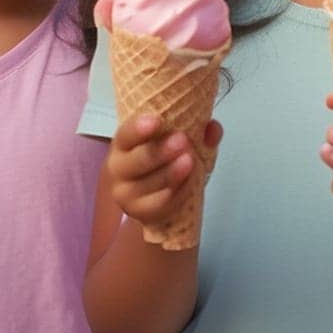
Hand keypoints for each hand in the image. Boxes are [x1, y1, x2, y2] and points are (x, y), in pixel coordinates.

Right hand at [105, 114, 223, 228]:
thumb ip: (197, 132)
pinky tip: (191, 181)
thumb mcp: (178, 142)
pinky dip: (179, 191)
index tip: (156, 120)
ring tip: (190, 160)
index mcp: (123, 144)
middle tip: (182, 140)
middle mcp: (118, 168)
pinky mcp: (141, 213)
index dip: (138, 128)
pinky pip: (162, 202)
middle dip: (160, 151)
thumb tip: (213, 127)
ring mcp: (127, 194)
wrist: (154, 195)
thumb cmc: (163, 161)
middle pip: (137, 161)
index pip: (125, 135)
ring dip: (171, 172)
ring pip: (150, 184)